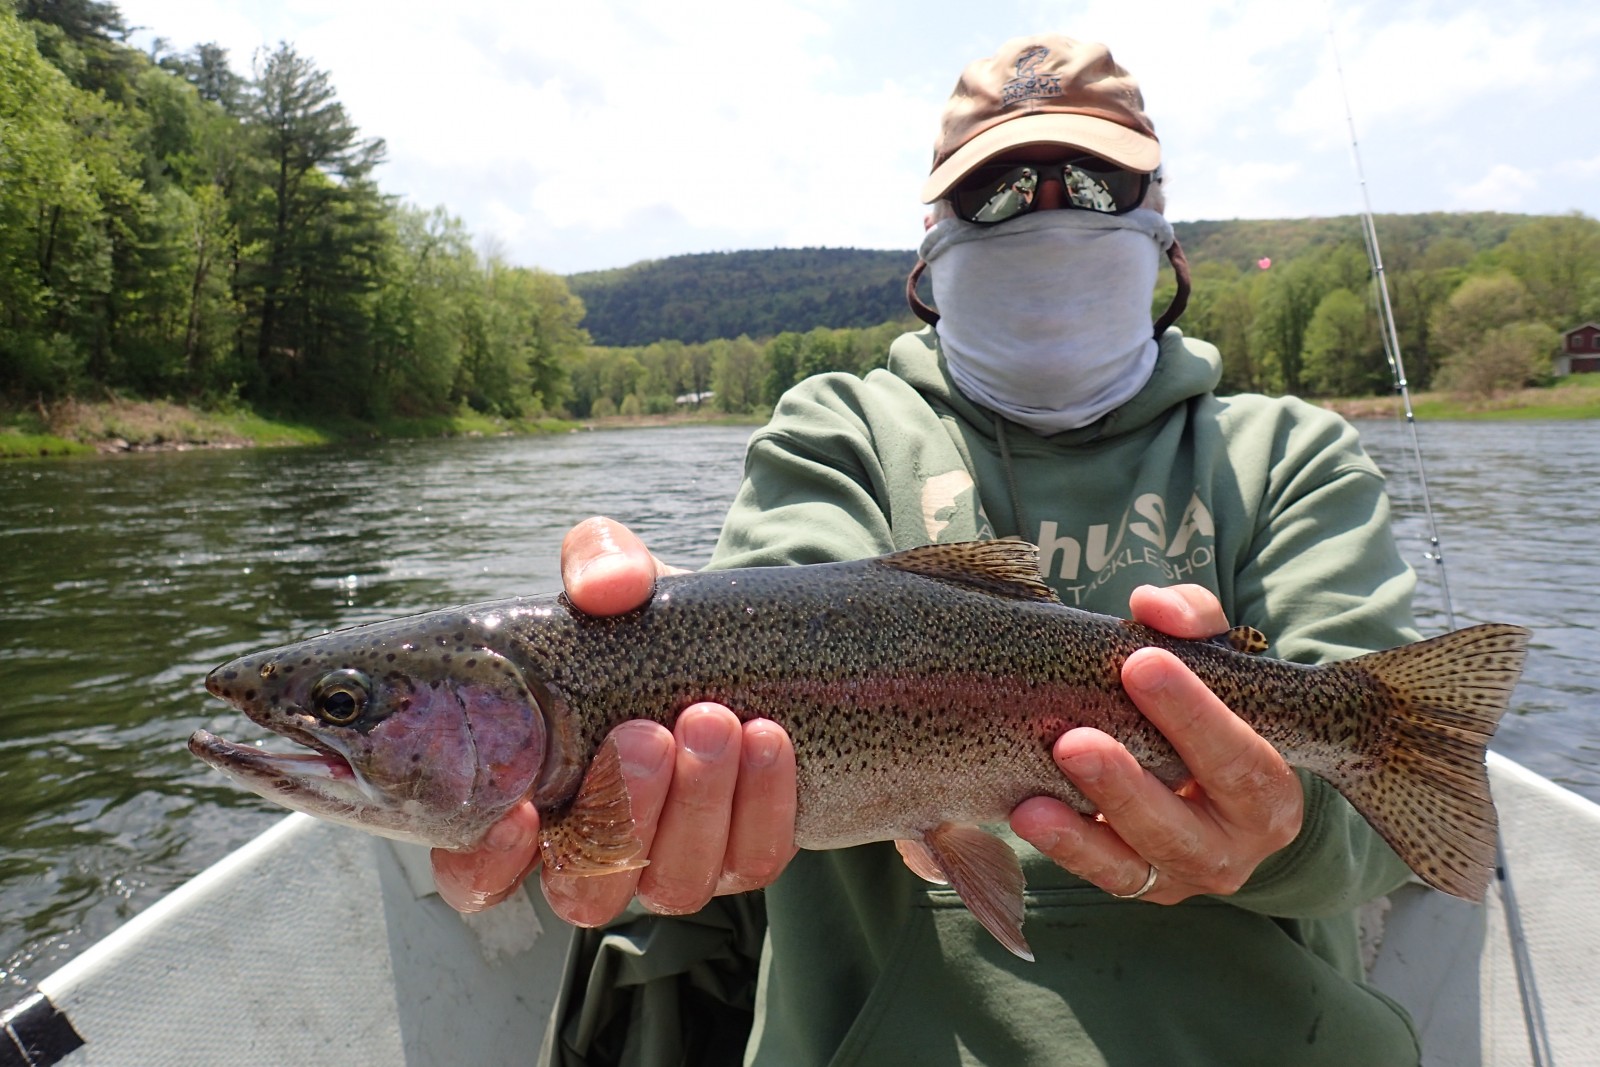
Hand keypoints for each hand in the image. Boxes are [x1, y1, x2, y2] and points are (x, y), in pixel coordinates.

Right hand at [431, 517, 798, 922]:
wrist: (738, 639)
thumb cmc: (644, 624)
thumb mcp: (616, 581)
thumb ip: (597, 563)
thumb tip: (608, 587)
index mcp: (527, 799)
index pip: (477, 874)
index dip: (490, 862)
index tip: (523, 812)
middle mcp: (590, 851)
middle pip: (585, 889)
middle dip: (623, 813)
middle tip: (648, 732)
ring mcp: (667, 865)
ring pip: (673, 882)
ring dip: (697, 804)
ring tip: (715, 720)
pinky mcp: (741, 858)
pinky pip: (751, 861)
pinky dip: (762, 804)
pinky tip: (768, 740)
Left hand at [1009, 585, 1304, 903]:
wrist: (1202, 766)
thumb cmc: (1208, 704)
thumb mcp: (1214, 659)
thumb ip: (1192, 620)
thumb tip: (1152, 605)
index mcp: (1271, 790)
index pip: (1241, 759)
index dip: (1195, 714)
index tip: (1142, 662)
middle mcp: (1236, 844)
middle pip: (1186, 824)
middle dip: (1128, 784)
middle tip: (1074, 741)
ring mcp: (1185, 873)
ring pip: (1139, 861)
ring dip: (1084, 828)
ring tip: (1037, 793)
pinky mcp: (1142, 887)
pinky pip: (1102, 876)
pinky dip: (1065, 848)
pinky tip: (1027, 814)